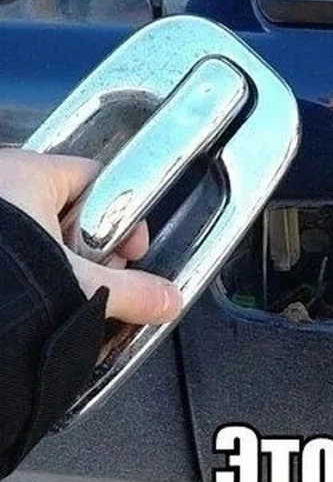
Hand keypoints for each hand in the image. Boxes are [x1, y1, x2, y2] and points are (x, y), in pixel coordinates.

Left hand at [0, 149, 182, 324]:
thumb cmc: (2, 282)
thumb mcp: (81, 286)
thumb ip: (133, 292)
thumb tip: (166, 299)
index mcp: (27, 174)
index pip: (97, 179)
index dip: (125, 216)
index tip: (132, 252)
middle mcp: (0, 186)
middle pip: (71, 211)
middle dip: (92, 251)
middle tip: (100, 282)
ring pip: (40, 238)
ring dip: (61, 269)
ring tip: (66, 300)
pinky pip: (15, 255)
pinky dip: (31, 279)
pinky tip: (37, 307)